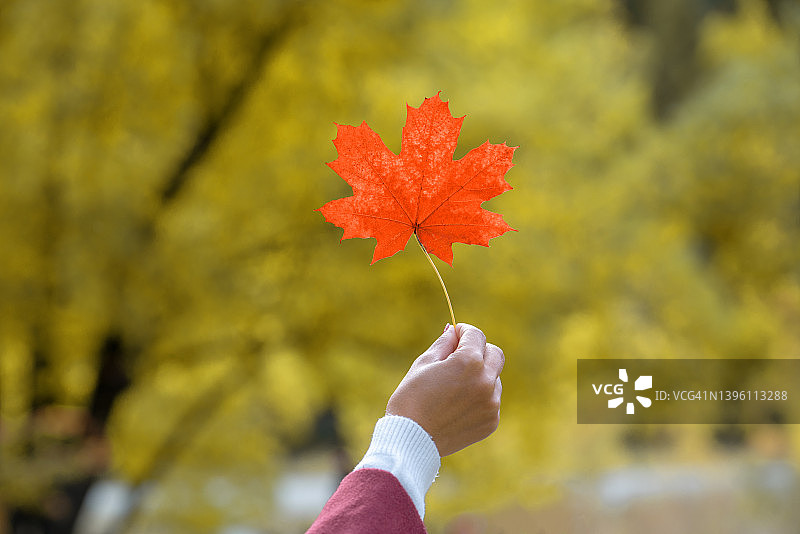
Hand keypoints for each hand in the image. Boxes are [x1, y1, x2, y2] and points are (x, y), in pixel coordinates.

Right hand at [386, 323, 504, 455]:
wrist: (411, 439)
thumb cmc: (411, 398)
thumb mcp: (423, 364)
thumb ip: (444, 344)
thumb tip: (454, 330)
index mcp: (469, 362)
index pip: (476, 335)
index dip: (464, 331)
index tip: (456, 335)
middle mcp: (486, 381)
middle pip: (495, 354)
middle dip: (479, 350)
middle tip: (459, 357)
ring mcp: (491, 403)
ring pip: (494, 378)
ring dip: (480, 376)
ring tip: (454, 388)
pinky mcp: (491, 421)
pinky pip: (491, 400)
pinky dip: (479, 398)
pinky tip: (457, 406)